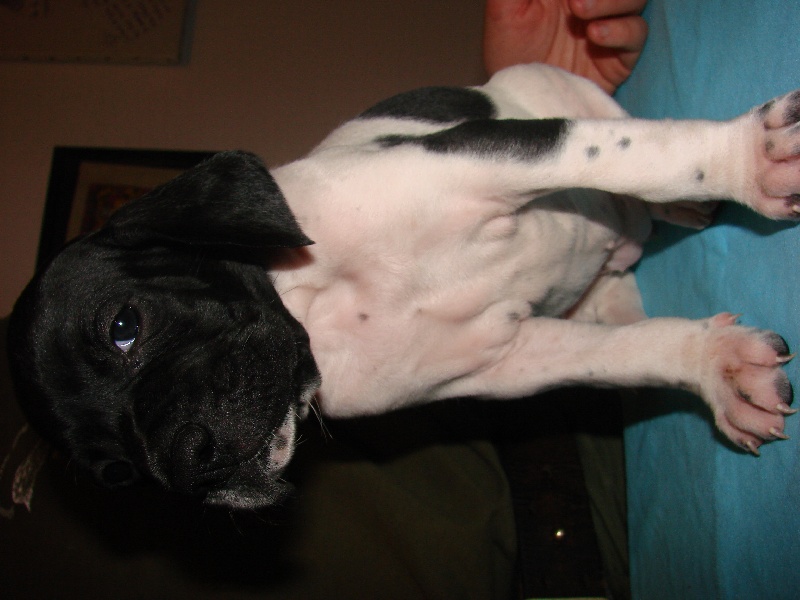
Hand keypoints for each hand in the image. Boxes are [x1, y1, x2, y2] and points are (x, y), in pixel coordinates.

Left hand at [483, 0, 647, 93]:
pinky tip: (595, 34)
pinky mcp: (620, 55)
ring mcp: (609, 24)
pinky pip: (636, 33)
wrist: (519, 102)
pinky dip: (621, 29)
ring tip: (580, 11)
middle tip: (574, 0)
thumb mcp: (504, 10)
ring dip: (612, 0)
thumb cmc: (508, 54)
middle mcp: (593, 2)